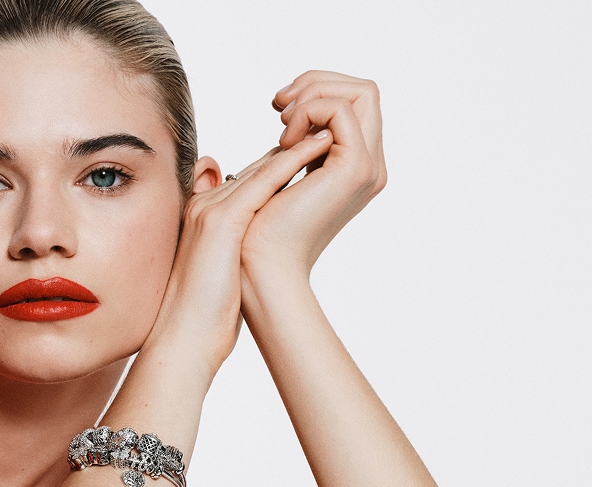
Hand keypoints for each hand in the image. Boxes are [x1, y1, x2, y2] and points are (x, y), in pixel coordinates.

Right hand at [146, 120, 335, 383]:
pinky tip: (322, 148)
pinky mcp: (222, 220)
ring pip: (262, 165)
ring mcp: (210, 209)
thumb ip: (236, 252)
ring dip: (299, 147)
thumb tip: (257, 251)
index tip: (314, 160)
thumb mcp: (222, 276)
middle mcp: (203, 204)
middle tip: (331, 136)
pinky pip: (265, 179)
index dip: (282, 168)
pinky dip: (295, 160)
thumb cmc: (204, 319)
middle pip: (256, 166)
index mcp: (201, 216)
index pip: (248, 179)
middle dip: (294, 152)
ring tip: (334, 131)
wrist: (183, 339)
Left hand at [238, 71, 386, 299]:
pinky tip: (284, 142)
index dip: (316, 89)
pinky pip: (341, 109)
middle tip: (278, 105)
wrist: (260, 264)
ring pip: (362, 92)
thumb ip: (292, 144)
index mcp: (352, 166)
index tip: (278, 107)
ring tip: (282, 127)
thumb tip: (288, 108)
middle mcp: (369, 165)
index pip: (354, 100)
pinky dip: (309, 111)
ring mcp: (367, 166)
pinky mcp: (355, 167)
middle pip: (364, 90)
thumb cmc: (257, 229)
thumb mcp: (276, 173)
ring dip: (313, 96)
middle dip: (316, 83)